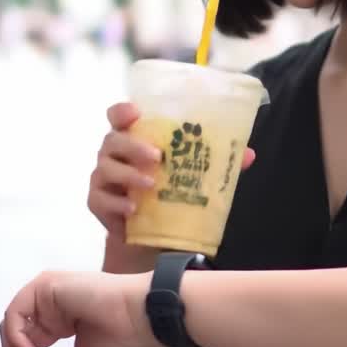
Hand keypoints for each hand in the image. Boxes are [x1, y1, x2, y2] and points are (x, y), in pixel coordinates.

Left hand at [0, 270, 156, 346]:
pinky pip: (16, 312)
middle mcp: (53, 307)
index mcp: (62, 323)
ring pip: (13, 322)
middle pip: (19, 332)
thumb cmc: (122, 341)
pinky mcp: (46, 286)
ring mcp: (49, 296)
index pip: (30, 342)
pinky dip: (14, 335)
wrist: (140, 320)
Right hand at [88, 102, 257, 237]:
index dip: (122, 110)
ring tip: (150, 184)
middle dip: (133, 145)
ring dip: (128, 174)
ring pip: (106, 167)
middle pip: (113, 139)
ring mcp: (103, 177)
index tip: (134, 112)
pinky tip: (133, 208)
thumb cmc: (168, 194)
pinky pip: (101, 198)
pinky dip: (117, 202)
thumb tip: (248, 154)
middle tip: (157, 157)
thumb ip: (216, 162)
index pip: (118, 115)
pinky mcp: (98, 202)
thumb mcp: (192, 176)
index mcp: (133, 138)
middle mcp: (114, 153)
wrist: (150, 236)